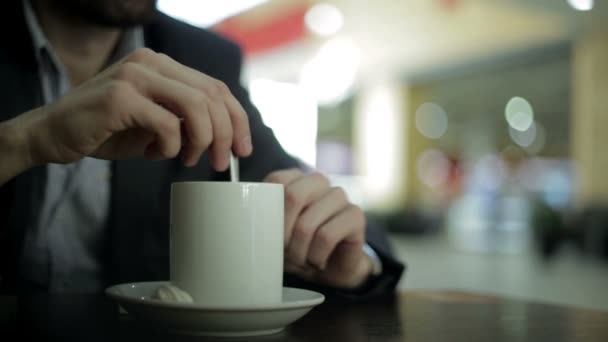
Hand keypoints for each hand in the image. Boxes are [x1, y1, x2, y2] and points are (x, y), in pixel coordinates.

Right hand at [14, 47, 251, 169]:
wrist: (52, 135)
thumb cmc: (106, 131)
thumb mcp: (154, 123)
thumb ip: (185, 120)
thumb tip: (225, 136)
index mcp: (163, 65)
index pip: (216, 87)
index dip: (237, 119)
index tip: (243, 148)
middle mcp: (151, 62)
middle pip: (212, 96)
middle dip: (227, 134)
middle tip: (222, 162)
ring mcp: (134, 75)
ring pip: (196, 106)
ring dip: (203, 140)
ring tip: (190, 160)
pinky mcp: (120, 96)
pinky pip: (167, 124)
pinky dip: (171, 146)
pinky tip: (153, 154)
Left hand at [264, 168, 373, 288]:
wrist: (330, 269)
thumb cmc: (297, 247)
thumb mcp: (274, 233)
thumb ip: (263, 218)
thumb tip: (244, 219)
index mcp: (296, 179)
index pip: (276, 181)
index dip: (269, 212)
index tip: (267, 236)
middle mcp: (319, 181)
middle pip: (292, 196)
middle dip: (283, 233)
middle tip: (284, 253)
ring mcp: (339, 196)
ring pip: (308, 223)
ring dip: (299, 251)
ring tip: (301, 261)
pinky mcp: (355, 215)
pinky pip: (327, 236)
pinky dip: (316, 256)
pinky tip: (317, 261)